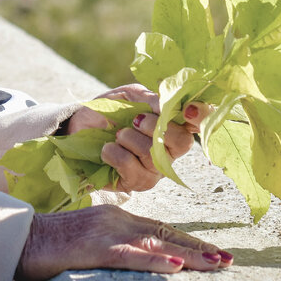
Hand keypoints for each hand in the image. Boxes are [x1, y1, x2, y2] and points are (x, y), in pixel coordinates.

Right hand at [16, 204, 232, 279]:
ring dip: (190, 255)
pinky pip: (130, 255)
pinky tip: (175, 265)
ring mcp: (107, 231)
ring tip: (217, 264)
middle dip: (200, 248)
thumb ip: (114, 242)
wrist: (21, 236)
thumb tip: (138, 253)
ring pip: (156, 243)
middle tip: (229, 260)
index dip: (191, 240)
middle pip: (166, 234)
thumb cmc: (51, 242)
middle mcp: (117, 218)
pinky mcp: (95, 247)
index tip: (216, 252)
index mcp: (117, 216)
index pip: (162, 229)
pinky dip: (154, 260)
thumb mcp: (89, 237)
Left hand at [66, 84, 208, 192]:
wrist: (78, 129)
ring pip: (154, 155)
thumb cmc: (109, 111)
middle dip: (156, 127)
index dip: (201, 116)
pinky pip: (132, 169)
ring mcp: (155, 169)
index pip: (199, 121)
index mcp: (173, 123)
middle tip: (135, 119)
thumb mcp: (128, 96)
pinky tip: (107, 148)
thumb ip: (149, 98)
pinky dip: (115, 154)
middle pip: (182, 142)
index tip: (188, 110)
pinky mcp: (136, 183)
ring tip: (117, 134)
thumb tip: (166, 104)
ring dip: (130, 139)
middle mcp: (170, 149)